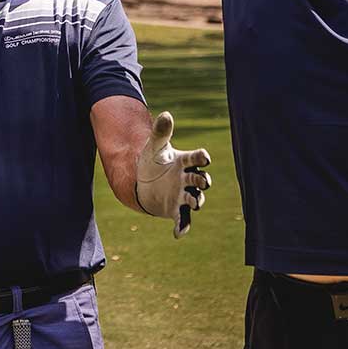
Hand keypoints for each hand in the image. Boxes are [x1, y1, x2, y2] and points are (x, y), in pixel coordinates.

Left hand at [135, 111, 210, 238]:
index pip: (197, 158)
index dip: (201, 157)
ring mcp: (183, 194)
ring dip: (196, 201)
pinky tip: (178, 234)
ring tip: (195, 203)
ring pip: (195, 198)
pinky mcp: (176, 208)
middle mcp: (188, 178)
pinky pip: (182, 218)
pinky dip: (182, 226)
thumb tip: (165, 114)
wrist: (143, 180)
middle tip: (203, 182)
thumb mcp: (154, 146)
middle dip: (202, 181)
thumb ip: (161, 132)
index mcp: (185, 162)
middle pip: (199, 180)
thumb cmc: (152, 160)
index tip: (204, 157)